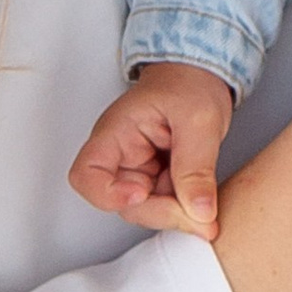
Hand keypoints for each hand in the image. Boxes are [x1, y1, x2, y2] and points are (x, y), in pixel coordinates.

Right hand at [68, 64, 232, 236]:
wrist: (200, 78)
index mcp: (116, 133)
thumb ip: (197, 166)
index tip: (142, 193)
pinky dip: (184, 209)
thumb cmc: (188, 85)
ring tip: (205, 200)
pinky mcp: (155, 181)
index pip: (86, 175)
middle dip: (161, 211)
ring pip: (146, 210)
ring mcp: (137, 171)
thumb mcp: (199, 120)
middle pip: (122, 204)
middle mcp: (120, 157)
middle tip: (198, 213)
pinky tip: (203, 200)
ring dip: (177, 213)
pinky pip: (164, 206)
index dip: (108, 195)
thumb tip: (198, 210)